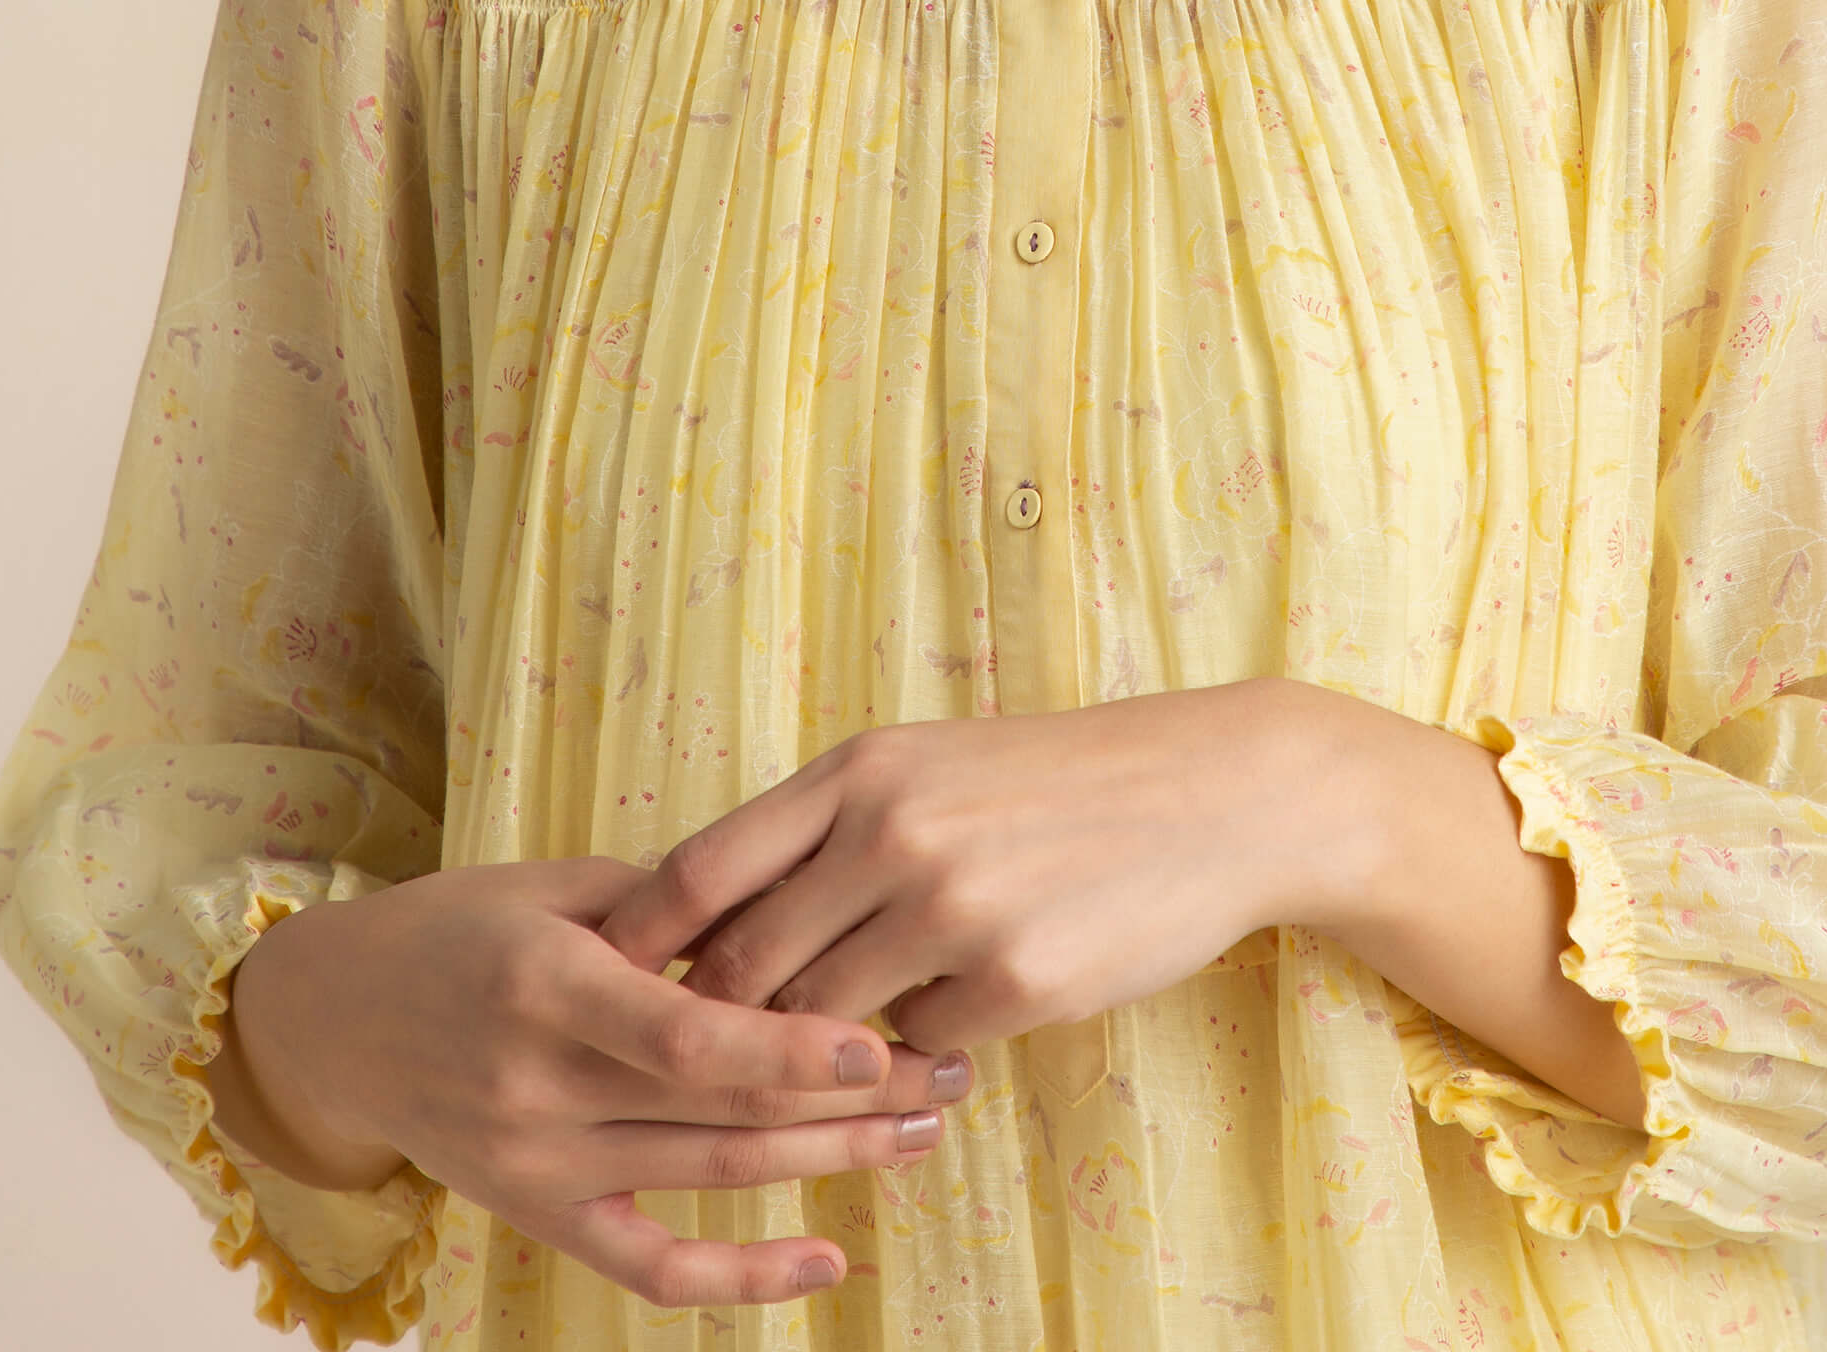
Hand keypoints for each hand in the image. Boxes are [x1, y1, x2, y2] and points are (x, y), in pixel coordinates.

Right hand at [210, 857, 974, 1308]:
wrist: (341, 1020)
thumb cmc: (461, 925)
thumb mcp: (553, 885)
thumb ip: (666, 907)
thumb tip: (790, 913)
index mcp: (546, 984)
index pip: (685, 1036)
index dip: (790, 1044)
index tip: (883, 1037)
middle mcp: (541, 1087)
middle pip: (720, 1110)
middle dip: (847, 1095)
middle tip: (945, 1071)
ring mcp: (540, 1166)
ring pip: (709, 1176)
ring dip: (828, 1160)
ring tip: (923, 1130)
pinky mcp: (540, 1218)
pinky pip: (652, 1267)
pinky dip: (744, 1275)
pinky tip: (829, 1259)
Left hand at [595, 682, 1335, 1055]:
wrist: (1211, 793)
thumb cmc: (1055, 781)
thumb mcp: (927, 765)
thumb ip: (827, 829)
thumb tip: (714, 917)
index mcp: (857, 770)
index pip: (695, 872)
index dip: (639, 945)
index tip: (615, 992)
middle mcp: (889, 832)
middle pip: (737, 969)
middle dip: (716, 1027)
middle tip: (717, 1060)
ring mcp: (950, 908)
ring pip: (817, 1027)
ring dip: (819, 1055)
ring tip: (845, 1054)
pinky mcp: (1013, 979)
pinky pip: (917, 1048)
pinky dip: (919, 1054)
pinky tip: (955, 1031)